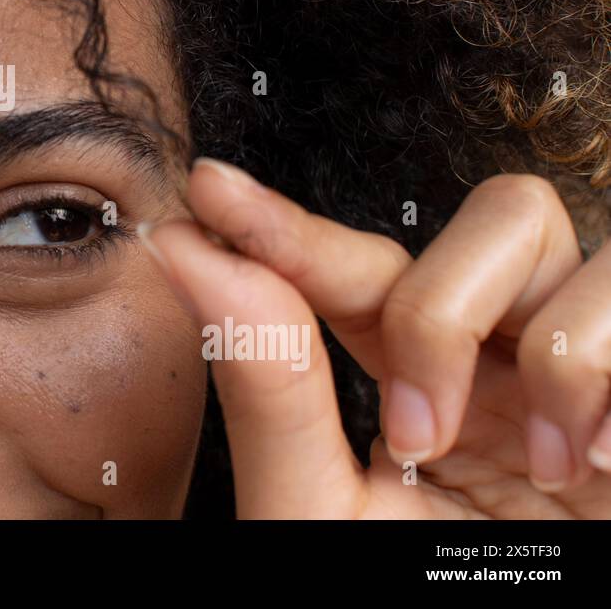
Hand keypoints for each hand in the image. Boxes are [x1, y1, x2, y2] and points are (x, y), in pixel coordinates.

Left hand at [140, 160, 610, 517]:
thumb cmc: (412, 602)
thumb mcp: (326, 516)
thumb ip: (268, 390)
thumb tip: (190, 253)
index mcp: (421, 376)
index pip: (355, 265)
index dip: (283, 221)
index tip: (208, 191)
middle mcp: (508, 357)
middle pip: (486, 216)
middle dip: (439, 308)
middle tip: (417, 435)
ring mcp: (590, 373)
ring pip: (559, 235)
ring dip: (538, 346)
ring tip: (536, 467)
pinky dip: (608, 371)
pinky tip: (593, 463)